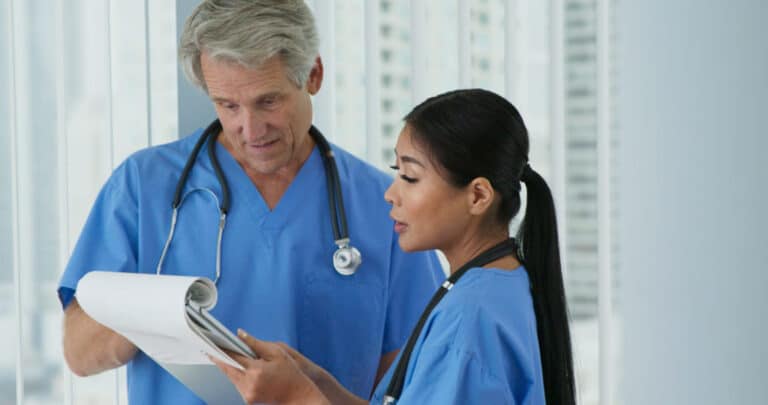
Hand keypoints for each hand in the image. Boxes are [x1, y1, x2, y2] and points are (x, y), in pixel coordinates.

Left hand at [210, 330, 328, 404]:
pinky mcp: (247, 400)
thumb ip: (256, 343)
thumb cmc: (291, 373)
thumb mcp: (277, 353)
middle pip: (228, 369)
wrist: (298, 396)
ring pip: (231, 377)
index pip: (233, 357)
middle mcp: (249, 384)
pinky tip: (235, 367)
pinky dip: (235, 375)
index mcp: (256, 371)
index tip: (212, 342)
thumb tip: (240, 334)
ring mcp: (247, 394)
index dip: (222, 348)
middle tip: (211, 348)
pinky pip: (237, 384)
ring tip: (223, 355)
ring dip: (228, 367)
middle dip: (220, 358)